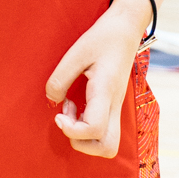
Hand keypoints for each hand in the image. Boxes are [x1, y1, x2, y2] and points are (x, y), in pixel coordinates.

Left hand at [44, 0, 149, 157]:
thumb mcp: (76, 53)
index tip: (59, 114)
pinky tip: (77, 104)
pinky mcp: (114, 105)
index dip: (71, 130)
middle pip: (107, 148)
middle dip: (81, 143)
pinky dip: (88, 127)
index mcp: (105, 92)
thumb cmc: (102, 38)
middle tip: (66, 117)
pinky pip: (105, 130)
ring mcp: (117, 107)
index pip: (94, 129)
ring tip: (71, 110)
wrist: (126, 29)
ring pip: (108, 143)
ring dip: (84, 136)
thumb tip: (52, 100)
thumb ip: (60, 78)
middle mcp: (115, 105)